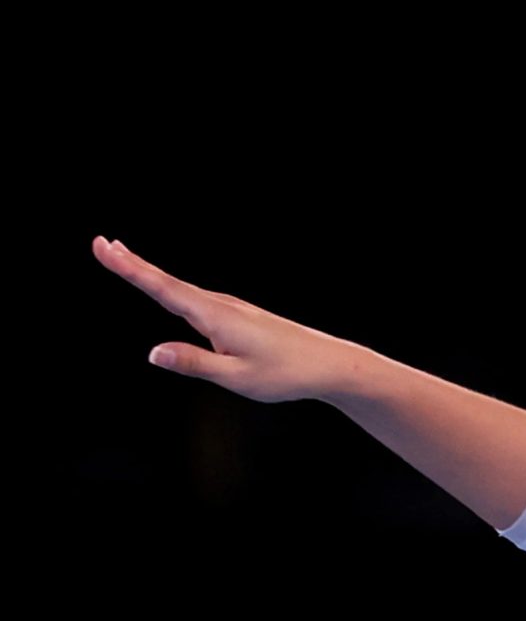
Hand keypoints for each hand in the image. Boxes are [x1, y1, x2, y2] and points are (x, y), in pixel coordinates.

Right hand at [93, 235, 362, 404]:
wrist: (330, 364)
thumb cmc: (287, 373)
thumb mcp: (237, 377)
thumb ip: (194, 363)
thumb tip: (152, 352)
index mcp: (216, 316)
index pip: (163, 289)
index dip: (130, 269)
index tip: (104, 247)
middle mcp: (221, 306)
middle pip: (168, 282)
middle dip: (132, 264)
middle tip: (101, 243)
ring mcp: (231, 309)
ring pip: (181, 289)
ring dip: (150, 273)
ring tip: (122, 257)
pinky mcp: (238, 317)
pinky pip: (196, 299)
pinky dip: (173, 289)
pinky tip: (166, 290)